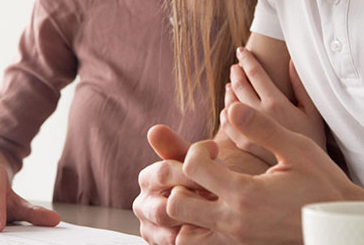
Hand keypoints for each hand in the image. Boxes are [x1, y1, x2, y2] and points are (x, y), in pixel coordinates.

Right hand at [133, 125, 213, 243]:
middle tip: (220, 198)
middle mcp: (143, 205)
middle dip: (196, 203)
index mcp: (148, 178)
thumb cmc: (208, 179)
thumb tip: (154, 129)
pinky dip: (196, 238)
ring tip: (220, 214)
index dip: (194, 170)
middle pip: (164, 207)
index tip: (218, 163)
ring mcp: (151, 229)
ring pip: (172, 232)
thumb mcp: (197, 162)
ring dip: (198, 224)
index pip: (164, 172)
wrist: (219, 206)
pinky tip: (214, 229)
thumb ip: (178, 148)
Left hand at [168, 103, 363, 244]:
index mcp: (246, 195)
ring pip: (184, 234)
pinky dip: (197, 228)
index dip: (197, 150)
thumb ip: (262, 128)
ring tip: (204, 192)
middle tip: (201, 171)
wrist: (342, 225)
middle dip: (180, 183)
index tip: (214, 148)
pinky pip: (202, 244)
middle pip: (175, 205)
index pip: (193, 167)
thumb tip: (232, 108)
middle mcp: (235, 222)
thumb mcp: (297, 149)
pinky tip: (214, 209)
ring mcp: (236, 240)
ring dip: (185, 211)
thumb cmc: (322, 183)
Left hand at [222, 48, 326, 163]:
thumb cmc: (315, 141)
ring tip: (231, 83)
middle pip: (240, 86)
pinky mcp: (245, 145)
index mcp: (277, 103)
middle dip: (236, 72)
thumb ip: (300, 86)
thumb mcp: (312, 112)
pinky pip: (227, 125)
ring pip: (230, 103)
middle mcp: (260, 115)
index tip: (241, 51)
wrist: (309, 175)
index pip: (255, 74)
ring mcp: (249, 131)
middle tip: (235, 66)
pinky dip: (225, 113)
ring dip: (230, 90)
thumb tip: (291, 62)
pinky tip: (227, 108)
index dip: (247, 59)